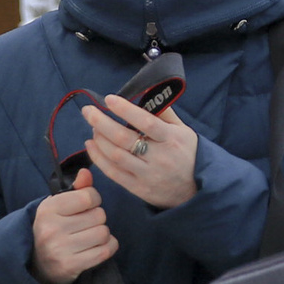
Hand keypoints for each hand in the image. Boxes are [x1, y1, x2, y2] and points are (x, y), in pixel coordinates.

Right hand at [30, 169, 118, 283]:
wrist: (37, 264)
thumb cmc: (52, 229)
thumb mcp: (58, 206)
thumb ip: (76, 189)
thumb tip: (86, 172)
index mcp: (48, 209)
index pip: (88, 196)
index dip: (93, 199)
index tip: (86, 206)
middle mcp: (52, 228)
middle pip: (99, 215)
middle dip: (97, 218)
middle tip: (86, 224)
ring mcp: (60, 249)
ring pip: (103, 233)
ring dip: (102, 234)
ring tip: (90, 236)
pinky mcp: (71, 266)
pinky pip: (105, 251)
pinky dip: (108, 247)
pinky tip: (97, 247)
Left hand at [81, 93, 199, 210]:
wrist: (195, 191)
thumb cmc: (188, 154)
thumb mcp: (183, 131)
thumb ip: (165, 113)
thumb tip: (147, 92)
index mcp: (172, 139)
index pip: (146, 122)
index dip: (126, 110)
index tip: (109, 99)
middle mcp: (160, 158)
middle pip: (124, 139)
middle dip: (102, 123)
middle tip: (88, 111)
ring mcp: (148, 175)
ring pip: (116, 156)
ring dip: (99, 140)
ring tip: (92, 127)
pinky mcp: (139, 189)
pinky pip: (113, 173)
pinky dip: (99, 158)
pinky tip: (91, 145)